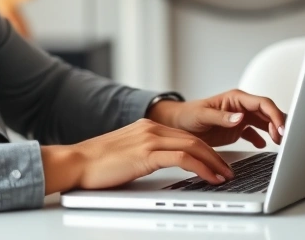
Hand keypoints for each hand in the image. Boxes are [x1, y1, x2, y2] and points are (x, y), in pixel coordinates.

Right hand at [40, 119, 233, 193]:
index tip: (217, 162)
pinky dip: (202, 167)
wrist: (76, 162)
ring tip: (225, 176)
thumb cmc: (96, 163)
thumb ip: (145, 154)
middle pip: (194, 139)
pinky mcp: (146, 153)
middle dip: (215, 156)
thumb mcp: (126, 154)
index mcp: (146, 127)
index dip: (205, 150)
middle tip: (228, 170)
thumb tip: (162, 166)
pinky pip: (183, 159)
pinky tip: (210, 177)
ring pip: (193, 147)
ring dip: (214, 162)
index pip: (184, 136)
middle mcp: (150, 128)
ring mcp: (149, 139)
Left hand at [147, 89, 286, 148]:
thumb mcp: (202, 115)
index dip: (275, 115)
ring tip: (278, 143)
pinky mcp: (237, 129)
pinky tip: (263, 146)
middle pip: (268, 112)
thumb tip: (240, 118)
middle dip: (278, 124)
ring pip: (265, 122)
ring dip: (273, 131)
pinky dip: (262, 139)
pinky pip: (256, 133)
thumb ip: (221, 117)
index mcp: (235, 98)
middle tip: (283, 139)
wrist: (178, 124)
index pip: (262, 103)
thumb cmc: (187, 115)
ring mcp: (240, 118)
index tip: (281, 129)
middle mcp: (241, 107)